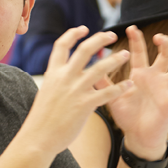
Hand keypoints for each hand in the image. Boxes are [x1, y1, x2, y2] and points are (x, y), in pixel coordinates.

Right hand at [25, 26, 131, 154]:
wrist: (37, 138)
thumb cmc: (41, 119)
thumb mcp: (46, 93)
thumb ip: (56, 82)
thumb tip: (62, 76)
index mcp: (53, 73)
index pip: (62, 45)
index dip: (74, 34)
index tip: (85, 29)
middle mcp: (64, 78)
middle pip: (84, 50)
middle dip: (100, 39)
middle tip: (112, 35)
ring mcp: (75, 91)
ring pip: (99, 68)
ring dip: (115, 59)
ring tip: (126, 55)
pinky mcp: (84, 106)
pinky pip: (107, 92)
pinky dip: (120, 87)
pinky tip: (130, 85)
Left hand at [104, 26, 167, 158]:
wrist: (137, 136)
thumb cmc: (127, 115)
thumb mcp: (112, 96)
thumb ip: (102, 83)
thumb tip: (86, 68)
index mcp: (141, 73)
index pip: (140, 52)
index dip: (137, 39)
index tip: (132, 28)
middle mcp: (156, 78)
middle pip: (164, 55)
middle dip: (164, 44)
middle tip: (158, 36)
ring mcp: (165, 89)